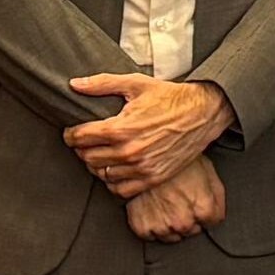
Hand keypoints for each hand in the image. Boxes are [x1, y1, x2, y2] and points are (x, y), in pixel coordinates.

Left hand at [62, 73, 230, 194]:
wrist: (202, 113)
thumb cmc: (170, 97)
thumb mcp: (135, 84)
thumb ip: (102, 84)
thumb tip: (74, 85)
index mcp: (121, 128)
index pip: (80, 138)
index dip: (71, 134)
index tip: (73, 132)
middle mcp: (129, 152)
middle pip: (87, 158)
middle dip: (82, 149)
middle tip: (86, 142)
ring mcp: (141, 168)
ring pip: (102, 175)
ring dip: (97, 165)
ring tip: (101, 154)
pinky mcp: (153, 178)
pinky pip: (121, 190)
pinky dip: (113, 182)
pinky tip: (116, 170)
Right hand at [123, 155, 228, 242]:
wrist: (143, 153)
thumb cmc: (173, 157)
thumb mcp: (207, 168)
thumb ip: (216, 193)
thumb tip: (218, 207)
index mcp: (203, 208)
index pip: (213, 221)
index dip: (207, 210)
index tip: (199, 201)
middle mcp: (184, 221)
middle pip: (192, 230)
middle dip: (189, 217)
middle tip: (180, 198)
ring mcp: (162, 226)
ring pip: (172, 236)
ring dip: (170, 223)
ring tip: (165, 202)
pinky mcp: (142, 226)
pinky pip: (150, 235)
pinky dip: (151, 224)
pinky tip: (152, 208)